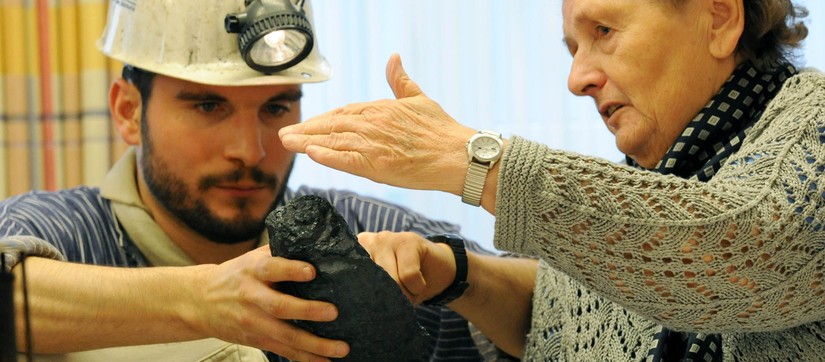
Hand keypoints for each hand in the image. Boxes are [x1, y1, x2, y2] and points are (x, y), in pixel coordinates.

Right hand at [195, 246, 348, 360]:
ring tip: (341, 348)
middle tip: (333, 312)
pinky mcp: (258, 340)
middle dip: (308, 311)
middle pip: (279, 306)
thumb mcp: (253, 258)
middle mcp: (252, 296)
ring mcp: (254, 322)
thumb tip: (319, 243)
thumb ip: (281, 252)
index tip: (312, 271)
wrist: (200, 301)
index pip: (272, 268)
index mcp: (253, 271)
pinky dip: (306, 359)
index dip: (291, 270)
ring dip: (315, 344)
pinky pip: (285, 351)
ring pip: (286, 336)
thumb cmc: (237, 275)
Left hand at [279, 53, 476, 194]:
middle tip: (285, 135)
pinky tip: (310, 154)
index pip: (344, 112)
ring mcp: (373, 144)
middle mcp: (372, 124)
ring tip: (287, 143)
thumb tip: (393, 58)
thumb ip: (400, 81)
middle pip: (332, 125)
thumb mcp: (419, 98)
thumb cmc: (442, 130)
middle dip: (306, 130)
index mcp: (381, 109)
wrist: (457, 154)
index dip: (323, 119)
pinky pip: (345, 159)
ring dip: (307, 142)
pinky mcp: (376, 164)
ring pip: (333, 142)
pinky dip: (327, 156)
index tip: (308, 125)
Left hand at [357, 231, 456, 304]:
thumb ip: (370, 291)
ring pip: (390, 278)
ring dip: (405, 294)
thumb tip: (363, 308)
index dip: (364, 295)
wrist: (440, 271)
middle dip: (388, 297)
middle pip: (371, 281)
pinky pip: (409, 274)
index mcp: (355, 255)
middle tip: (400, 301)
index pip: (350, 279)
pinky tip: (420, 284)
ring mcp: (387, 237)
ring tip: (411, 292)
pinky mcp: (408, 239)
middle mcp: (367, 242)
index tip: (376, 302)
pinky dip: (417, 287)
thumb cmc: (407, 284)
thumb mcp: (384, 290)